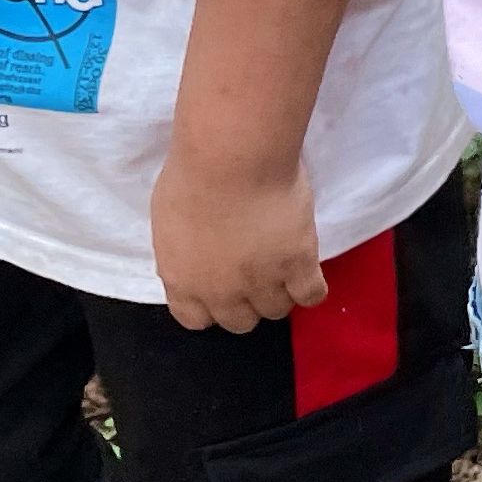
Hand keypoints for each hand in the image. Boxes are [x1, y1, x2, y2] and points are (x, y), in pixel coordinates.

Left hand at [150, 147, 327, 333]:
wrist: (232, 159)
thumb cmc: (192, 175)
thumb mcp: (169, 222)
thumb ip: (183, 252)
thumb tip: (197, 258)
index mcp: (183, 280)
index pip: (196, 319)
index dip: (212, 307)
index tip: (222, 288)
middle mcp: (221, 292)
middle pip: (240, 322)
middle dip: (248, 302)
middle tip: (256, 274)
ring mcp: (261, 282)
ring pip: (277, 310)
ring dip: (280, 292)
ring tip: (284, 266)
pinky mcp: (298, 265)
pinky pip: (311, 295)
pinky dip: (312, 287)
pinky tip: (308, 269)